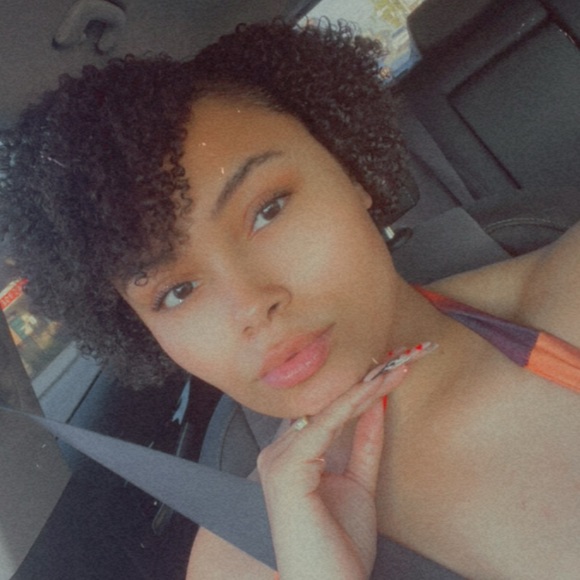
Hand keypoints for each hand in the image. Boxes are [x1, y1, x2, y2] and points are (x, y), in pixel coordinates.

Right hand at [257, 363, 408, 579]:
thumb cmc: (338, 547)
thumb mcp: (359, 485)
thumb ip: (364, 444)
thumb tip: (375, 406)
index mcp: (289, 459)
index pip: (322, 412)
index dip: (354, 390)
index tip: (387, 371)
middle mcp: (277, 455)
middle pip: (321, 405)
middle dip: (359, 381)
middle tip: (394, 358)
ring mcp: (277, 460)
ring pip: (324, 409)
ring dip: (362, 386)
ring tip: (395, 367)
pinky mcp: (286, 469)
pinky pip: (325, 424)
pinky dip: (353, 403)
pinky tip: (378, 388)